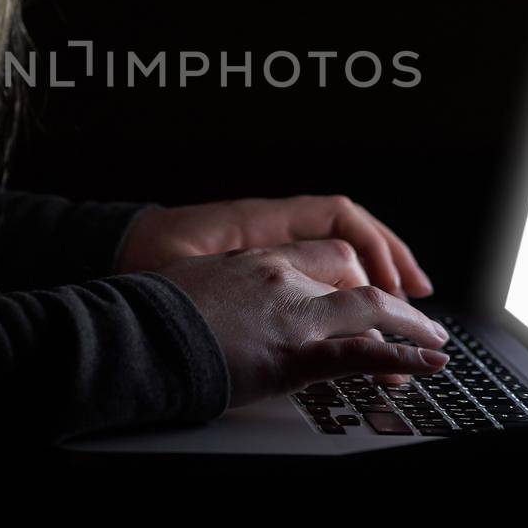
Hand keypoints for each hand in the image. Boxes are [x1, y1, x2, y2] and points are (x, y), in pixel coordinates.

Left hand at [117, 196, 433, 298]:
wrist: (108, 255)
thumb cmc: (142, 264)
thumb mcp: (193, 277)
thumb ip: (247, 285)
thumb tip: (294, 298)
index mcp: (260, 219)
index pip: (337, 214)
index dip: (376, 247)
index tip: (398, 286)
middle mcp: (268, 225)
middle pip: (348, 229)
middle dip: (389, 261)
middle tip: (419, 301)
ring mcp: (264, 242)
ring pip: (335, 246)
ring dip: (372, 272)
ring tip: (403, 305)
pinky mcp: (255, 264)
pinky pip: (313, 264)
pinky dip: (341, 284)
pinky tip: (352, 312)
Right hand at [155, 242, 449, 405]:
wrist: (133, 334)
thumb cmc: (147, 319)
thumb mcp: (189, 289)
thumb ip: (218, 294)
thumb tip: (221, 315)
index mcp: (254, 261)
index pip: (323, 254)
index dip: (354, 274)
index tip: (369, 296)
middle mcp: (279, 277)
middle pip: (352, 276)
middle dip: (390, 301)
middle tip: (415, 323)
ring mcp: (290, 313)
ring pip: (369, 308)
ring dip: (410, 327)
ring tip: (435, 345)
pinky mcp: (293, 353)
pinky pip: (360, 352)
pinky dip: (402, 357)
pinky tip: (428, 364)